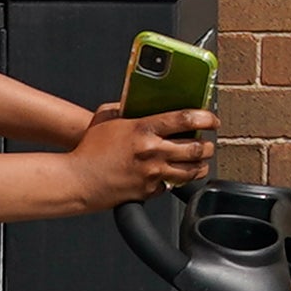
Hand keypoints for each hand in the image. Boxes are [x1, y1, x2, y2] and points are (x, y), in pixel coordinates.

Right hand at [65, 107, 216, 210]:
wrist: (78, 180)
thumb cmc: (88, 150)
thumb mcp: (105, 118)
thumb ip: (124, 106)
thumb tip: (138, 99)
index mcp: (143, 130)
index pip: (185, 119)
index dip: (205, 117)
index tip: (212, 119)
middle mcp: (152, 152)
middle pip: (195, 148)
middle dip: (208, 145)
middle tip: (208, 142)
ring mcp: (153, 174)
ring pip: (191, 171)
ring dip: (201, 165)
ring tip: (201, 160)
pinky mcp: (150, 191)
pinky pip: (172, 185)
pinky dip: (177, 179)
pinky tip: (176, 173)